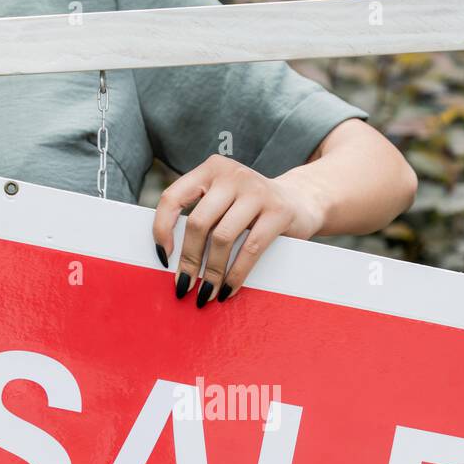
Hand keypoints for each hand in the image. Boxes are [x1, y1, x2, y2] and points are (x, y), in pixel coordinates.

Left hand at [152, 154, 325, 307]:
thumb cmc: (251, 209)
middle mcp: (232, 175)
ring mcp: (257, 191)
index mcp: (211, 170)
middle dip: (188, 260)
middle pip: (198, 223)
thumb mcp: (224, 201)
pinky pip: (250, 249)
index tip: (163, 257)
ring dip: (211, 273)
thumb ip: (202, 217)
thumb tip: (171, 260)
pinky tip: (228, 291)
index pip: (172, 197)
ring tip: (205, 294)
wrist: (302, 200)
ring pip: (222, 238)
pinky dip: (236, 275)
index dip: (161, 229)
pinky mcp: (278, 211)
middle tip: (183, 286)